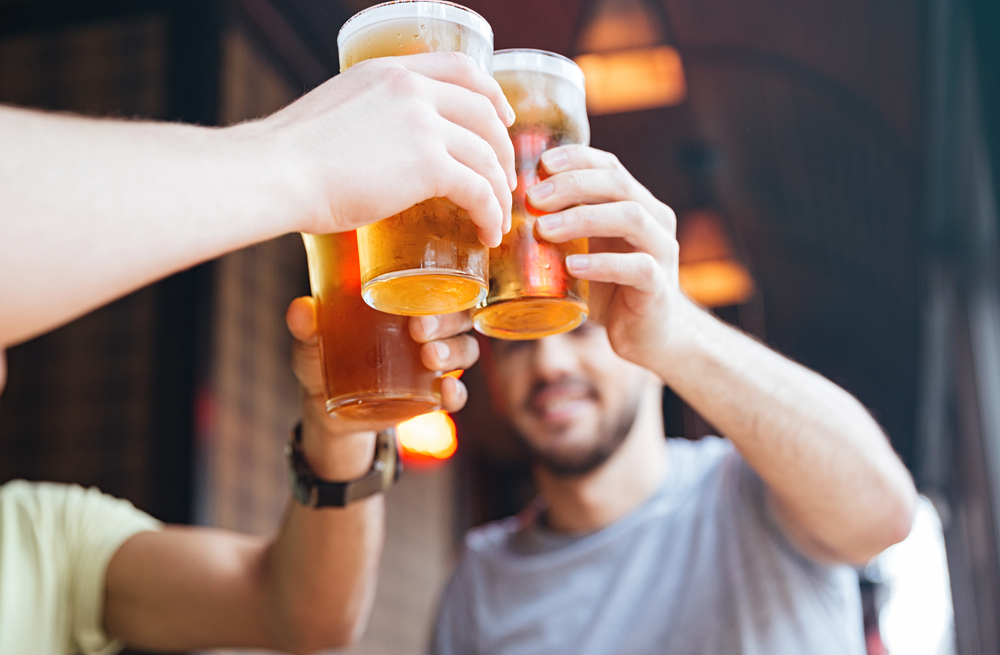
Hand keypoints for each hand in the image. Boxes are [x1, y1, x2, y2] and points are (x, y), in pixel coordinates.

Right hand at [247, 52, 515, 246]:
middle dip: (503, 149)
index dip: (492, 95)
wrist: (276, 172)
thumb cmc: (289, 157)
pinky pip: (478, 190)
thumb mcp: (334, 113)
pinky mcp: (428, 165)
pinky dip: (491, 213)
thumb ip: (366, 120)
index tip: (503, 120)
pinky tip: (489, 232)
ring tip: (498, 217)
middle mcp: (413, 89)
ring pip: (487, 155)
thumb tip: (372, 151)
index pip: (462, 69)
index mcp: (390, 72)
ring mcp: (423, 124)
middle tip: (504, 179)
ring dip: (500, 190)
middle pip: (484, 113)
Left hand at [286, 297, 477, 444]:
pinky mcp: (433, 396)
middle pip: (458, 315)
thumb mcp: (312, 339)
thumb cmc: (325, 356)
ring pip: (465, 350)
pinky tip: (444, 390)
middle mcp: (430, 329)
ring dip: (453, 352)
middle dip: (446, 320)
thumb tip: (301, 309)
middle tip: (419, 329)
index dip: (438, 282)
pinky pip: (458, 394)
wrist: (325, 406)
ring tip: (429, 357)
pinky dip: (456, 393)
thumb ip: (307, 325)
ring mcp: (435, 363)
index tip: (417, 286)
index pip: (438, 284)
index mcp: (408, 303)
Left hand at [530, 145, 692, 366]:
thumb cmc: (609, 288)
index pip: (609, 166)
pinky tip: (573, 266)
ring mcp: (662, 251)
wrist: (648, 334)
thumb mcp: (583, 251)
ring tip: (544, 229)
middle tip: (532, 198)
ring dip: (583, 218)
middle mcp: (655, 219)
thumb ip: (560, 230)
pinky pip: (637, 267)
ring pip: (631, 218)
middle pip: (617, 184)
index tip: (540, 163)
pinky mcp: (659, 286)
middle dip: (571, 184)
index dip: (576, 158)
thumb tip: (503, 214)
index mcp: (637, 203)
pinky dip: (602, 264)